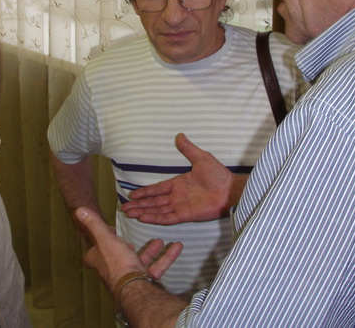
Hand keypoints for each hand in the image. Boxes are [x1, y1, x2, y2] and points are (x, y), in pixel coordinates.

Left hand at [75, 207, 182, 289]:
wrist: (134, 287)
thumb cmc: (117, 262)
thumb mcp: (105, 238)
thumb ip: (94, 224)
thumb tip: (79, 209)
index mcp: (101, 260)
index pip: (94, 251)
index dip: (100, 242)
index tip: (109, 232)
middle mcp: (114, 270)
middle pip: (119, 257)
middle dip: (127, 247)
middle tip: (132, 239)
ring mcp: (130, 276)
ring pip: (141, 261)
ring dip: (151, 251)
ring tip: (159, 240)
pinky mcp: (145, 280)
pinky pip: (157, 267)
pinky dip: (167, 257)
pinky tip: (177, 246)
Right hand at [121, 133, 245, 224]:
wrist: (230, 190)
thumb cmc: (218, 175)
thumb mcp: (201, 158)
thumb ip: (188, 149)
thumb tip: (180, 135)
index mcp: (179, 184)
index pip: (157, 189)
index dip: (145, 192)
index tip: (132, 194)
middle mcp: (177, 196)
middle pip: (153, 202)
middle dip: (139, 204)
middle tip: (124, 207)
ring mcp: (180, 206)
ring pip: (157, 210)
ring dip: (143, 211)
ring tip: (129, 213)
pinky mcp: (185, 215)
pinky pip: (167, 218)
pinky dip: (155, 218)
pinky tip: (144, 218)